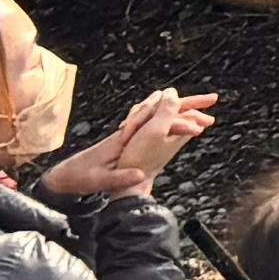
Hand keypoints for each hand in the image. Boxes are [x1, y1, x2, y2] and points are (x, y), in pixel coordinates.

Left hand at [45, 87, 212, 201]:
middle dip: (188, 103)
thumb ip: (118, 177)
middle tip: (213, 99)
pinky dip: (174, 118)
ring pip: (162, 114)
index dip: (179, 120)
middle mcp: (129, 130)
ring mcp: (131, 133)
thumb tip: (139, 174)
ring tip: (205, 111)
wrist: (65, 175)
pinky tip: (182, 124)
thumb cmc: (81, 177)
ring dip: (184, 109)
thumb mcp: (98, 180)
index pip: (156, 121)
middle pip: (163, 109)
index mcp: (124, 138)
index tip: (198, 125)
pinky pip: (157, 123)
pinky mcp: (130, 139)